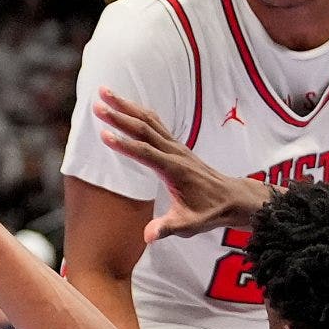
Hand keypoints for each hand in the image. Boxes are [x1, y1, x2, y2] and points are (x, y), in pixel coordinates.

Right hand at [94, 88, 270, 242]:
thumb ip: (168, 228)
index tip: (104, 133)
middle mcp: (175, 153)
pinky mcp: (176, 145)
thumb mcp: (190, 225)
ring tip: (104, 92)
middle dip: (119, 116)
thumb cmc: (209, 212)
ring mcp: (176, 146)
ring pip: (148, 120)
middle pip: (144, 129)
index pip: (146, 153)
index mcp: (174, 170)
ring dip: (126, 106)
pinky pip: (155, 123)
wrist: (231, 199)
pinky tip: (124, 104)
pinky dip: (138, 111)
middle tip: (97, 105)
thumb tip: (148, 236)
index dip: (125, 144)